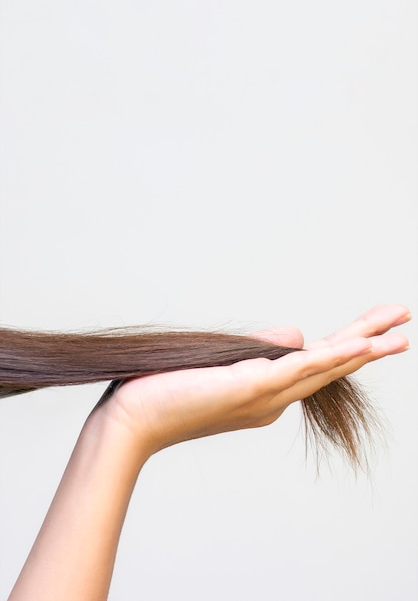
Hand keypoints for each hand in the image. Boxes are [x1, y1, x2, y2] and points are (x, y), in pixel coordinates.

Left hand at [104, 305, 409, 455]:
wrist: (131, 420)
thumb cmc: (168, 391)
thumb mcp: (223, 363)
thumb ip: (261, 349)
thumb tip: (299, 332)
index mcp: (267, 392)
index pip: (315, 364)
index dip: (346, 346)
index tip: (369, 329)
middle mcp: (273, 398)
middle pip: (329, 364)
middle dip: (369, 342)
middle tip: (404, 322)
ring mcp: (265, 395)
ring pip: (324, 367)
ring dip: (363, 349)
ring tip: (399, 335)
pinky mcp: (250, 387)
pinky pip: (299, 369)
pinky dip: (332, 357)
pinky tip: (359, 345)